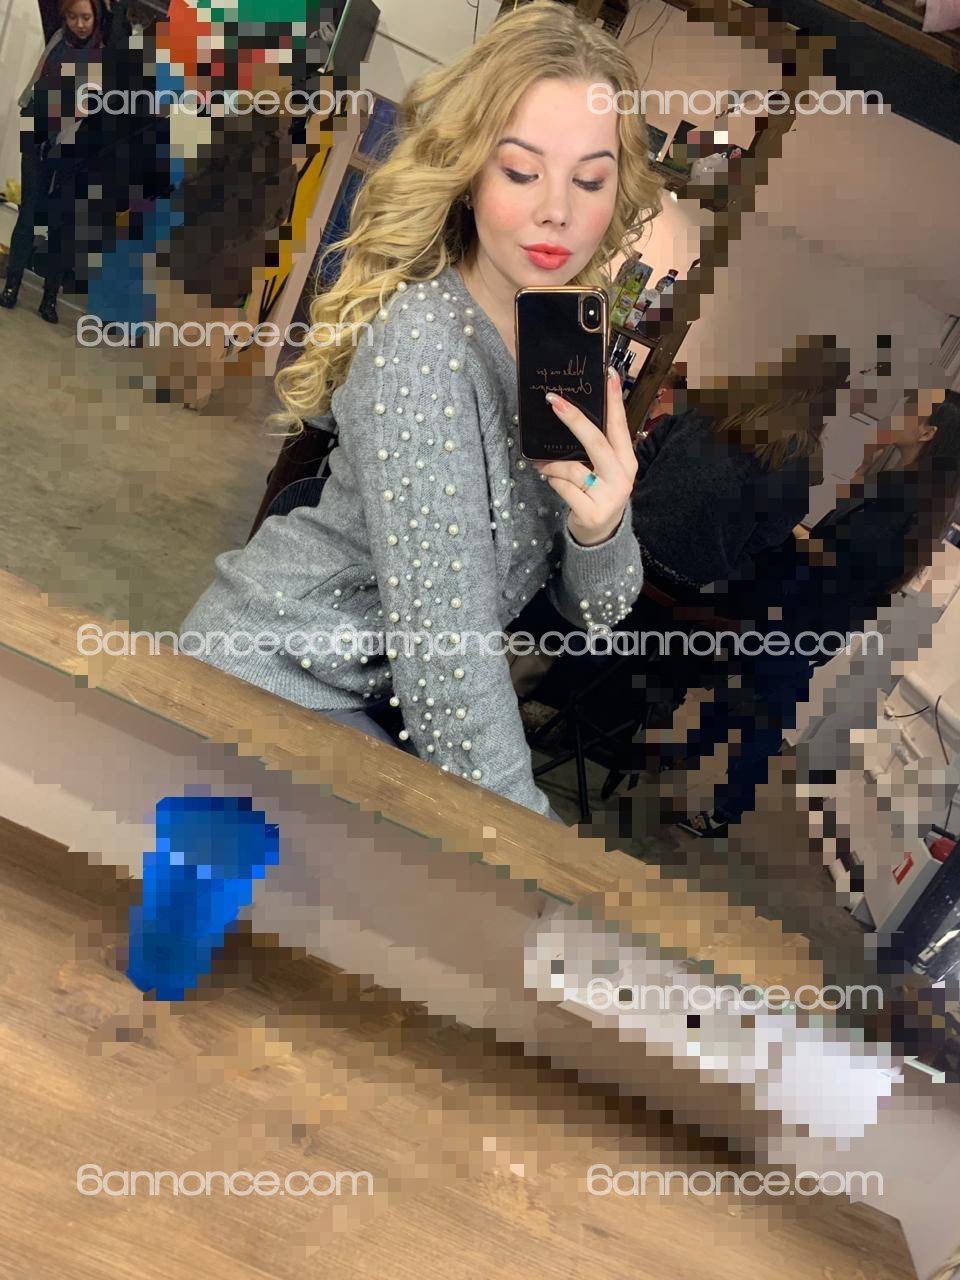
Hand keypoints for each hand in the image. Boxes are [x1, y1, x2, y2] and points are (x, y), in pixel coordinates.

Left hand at [533, 368, 636, 546]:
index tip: (607, 373)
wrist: (601, 535)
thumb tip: (569, 413)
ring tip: (541, 464)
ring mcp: (609, 496)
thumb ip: (596, 447)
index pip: (620, 425)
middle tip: (554, 401)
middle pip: (597, 442)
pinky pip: (564, 488)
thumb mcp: (604, 469)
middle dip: (574, 419)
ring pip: (573, 468)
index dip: (614, 399)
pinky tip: (551, 481)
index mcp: (627, 460)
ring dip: (552, 464)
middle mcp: (623, 476)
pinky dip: (553, 483)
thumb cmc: (598, 493)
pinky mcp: (592, 512)